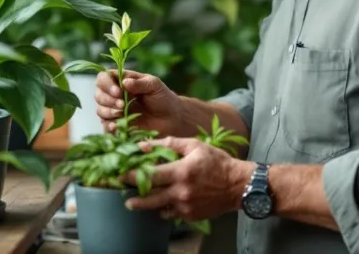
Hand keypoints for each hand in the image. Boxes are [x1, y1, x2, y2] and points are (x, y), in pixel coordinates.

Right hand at [95, 70, 183, 136]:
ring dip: (107, 112)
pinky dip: (108, 126)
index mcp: (122, 81)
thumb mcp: (154, 85)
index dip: (106, 84)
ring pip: (100, 110)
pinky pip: (106, 126)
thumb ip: (140, 83)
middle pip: (98, 95)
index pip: (103, 78)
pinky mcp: (119, 124)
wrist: (172, 118)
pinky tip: (116, 126)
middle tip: (122, 105)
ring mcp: (116, 111)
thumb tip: (124, 82)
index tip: (118, 92)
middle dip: (107, 100)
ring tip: (120, 114)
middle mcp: (115, 95)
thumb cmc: (163, 97)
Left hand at [123, 137, 250, 221]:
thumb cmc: (216, 161)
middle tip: (122, 194)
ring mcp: (186, 206)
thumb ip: (168, 143)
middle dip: (133, 197)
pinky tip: (161, 202)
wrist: (238, 185)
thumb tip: (144, 145)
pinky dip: (164, 208)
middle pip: (149, 198)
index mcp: (181, 171)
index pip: (149, 175)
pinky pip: (171, 213)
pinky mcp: (190, 216)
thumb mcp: (194, 145)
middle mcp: (181, 191)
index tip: (120, 174)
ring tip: (133, 202)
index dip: (132, 175)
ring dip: (145, 205)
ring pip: (158, 208)